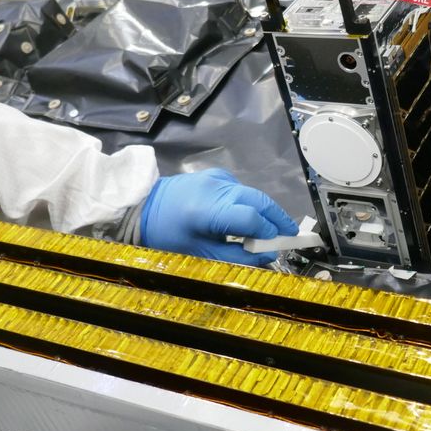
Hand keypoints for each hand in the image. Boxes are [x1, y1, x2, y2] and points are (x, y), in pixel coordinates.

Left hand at [140, 168, 298, 265]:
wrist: (141, 207)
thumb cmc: (167, 235)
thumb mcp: (200, 253)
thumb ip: (236, 256)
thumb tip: (266, 256)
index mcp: (209, 210)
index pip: (252, 217)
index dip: (269, 232)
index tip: (279, 245)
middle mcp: (216, 188)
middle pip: (259, 200)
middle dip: (277, 218)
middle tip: (289, 235)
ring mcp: (216, 178)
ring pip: (252, 194)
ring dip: (264, 211)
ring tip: (267, 230)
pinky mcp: (215, 174)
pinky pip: (240, 189)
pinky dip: (248, 202)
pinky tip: (243, 216)